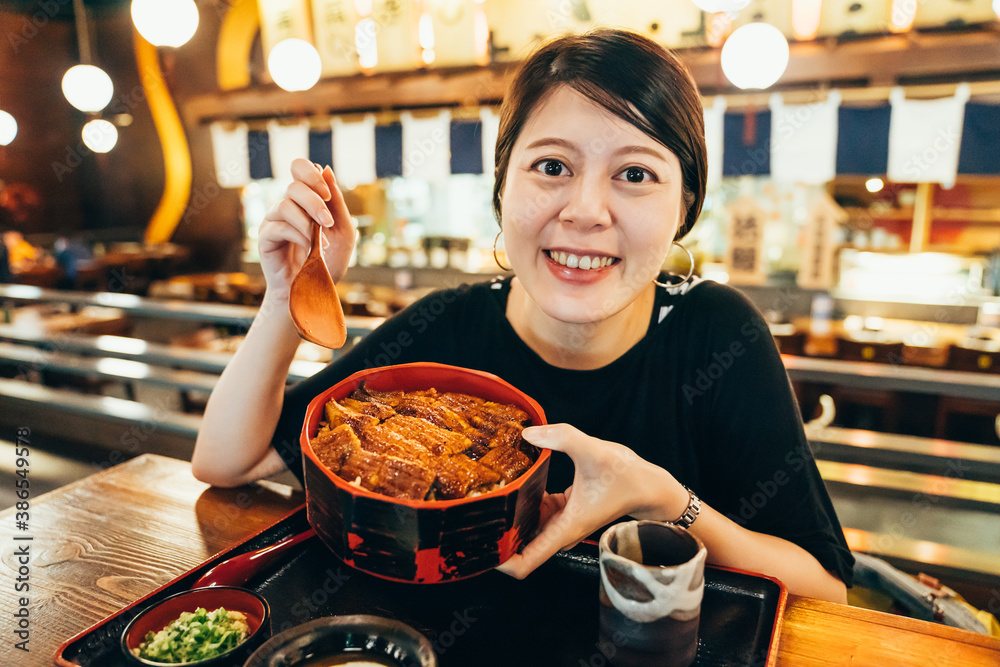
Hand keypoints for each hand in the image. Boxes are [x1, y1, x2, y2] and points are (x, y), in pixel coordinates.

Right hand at [258, 158, 355, 299]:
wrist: (313, 291)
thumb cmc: (327, 262)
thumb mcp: (342, 230)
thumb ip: (336, 201)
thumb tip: (326, 168)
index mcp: (305, 200)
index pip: (299, 168)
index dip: (310, 173)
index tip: (328, 195)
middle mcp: (287, 206)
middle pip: (294, 186)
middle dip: (315, 202)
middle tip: (328, 223)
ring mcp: (273, 220)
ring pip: (286, 204)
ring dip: (308, 221)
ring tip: (320, 241)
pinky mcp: (265, 237)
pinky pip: (279, 226)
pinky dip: (298, 235)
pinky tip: (308, 249)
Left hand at [496, 423, 685, 578]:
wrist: (649, 485)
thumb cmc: (628, 476)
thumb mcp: (594, 451)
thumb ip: (561, 438)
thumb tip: (528, 433)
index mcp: (563, 529)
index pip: (524, 563)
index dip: (499, 562)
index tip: (478, 548)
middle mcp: (559, 531)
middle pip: (518, 546)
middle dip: (495, 536)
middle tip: (472, 514)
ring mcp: (561, 521)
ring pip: (525, 527)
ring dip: (508, 518)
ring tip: (486, 496)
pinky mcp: (564, 508)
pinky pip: (535, 511)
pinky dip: (523, 502)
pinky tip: (512, 483)